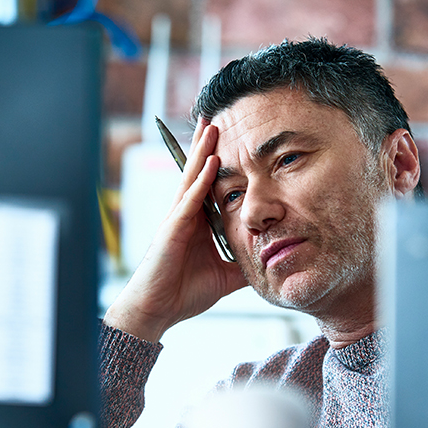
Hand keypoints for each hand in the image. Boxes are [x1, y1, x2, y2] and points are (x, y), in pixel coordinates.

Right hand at [104, 118, 247, 342]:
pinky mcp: (171, 230)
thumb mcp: (225, 276)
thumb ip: (244, 264)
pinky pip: (189, 201)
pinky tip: (211, 163)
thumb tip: (270, 262)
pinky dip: (200, 182)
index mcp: (196, 224)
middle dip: (206, 145)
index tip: (228, 139)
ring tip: (211, 126)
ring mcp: (176, 220)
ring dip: (203, 152)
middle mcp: (185, 216)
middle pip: (197, 173)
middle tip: (217, 116)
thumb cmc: (183, 294)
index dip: (216, 162)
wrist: (157, 311)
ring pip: (191, 179)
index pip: (208, 186)